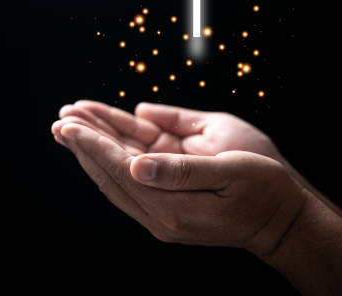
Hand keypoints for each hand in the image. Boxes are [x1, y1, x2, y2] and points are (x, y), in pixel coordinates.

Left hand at [51, 122, 305, 253]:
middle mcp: (160, 217)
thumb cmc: (262, 190)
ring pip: (115, 182)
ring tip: (70, 131)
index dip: (92, 144)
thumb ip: (179, 171)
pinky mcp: (166, 213)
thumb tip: (136, 164)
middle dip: (84, 146)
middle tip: (60, 120)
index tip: (69, 123)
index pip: (120, 169)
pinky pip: (127, 186)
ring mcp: (161, 218)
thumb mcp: (228, 172)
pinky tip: (99, 151)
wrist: (280, 221)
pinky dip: (109, 165)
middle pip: (110, 176)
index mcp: (173, 207)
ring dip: (92, 155)